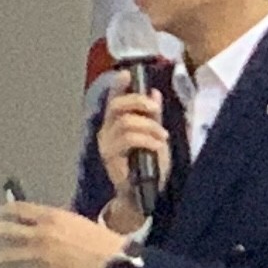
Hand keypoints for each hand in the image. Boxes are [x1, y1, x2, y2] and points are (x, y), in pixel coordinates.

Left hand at [0, 200, 127, 267]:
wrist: (112, 260)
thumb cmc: (98, 238)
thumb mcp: (74, 221)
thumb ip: (52, 222)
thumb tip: (34, 224)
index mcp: (50, 216)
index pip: (20, 210)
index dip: (8, 210)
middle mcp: (40, 234)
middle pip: (5, 229)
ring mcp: (40, 255)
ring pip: (8, 256)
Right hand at [96, 75, 170, 224]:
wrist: (142, 194)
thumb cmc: (148, 166)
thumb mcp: (154, 135)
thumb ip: (153, 116)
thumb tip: (155, 93)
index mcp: (115, 124)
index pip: (113, 99)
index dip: (118, 85)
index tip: (127, 74)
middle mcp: (106, 131)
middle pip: (117, 106)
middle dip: (138, 102)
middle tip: (155, 109)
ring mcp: (106, 144)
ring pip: (126, 122)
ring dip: (149, 126)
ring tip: (161, 136)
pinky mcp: (110, 157)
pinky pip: (129, 139)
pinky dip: (147, 139)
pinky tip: (157, 146)